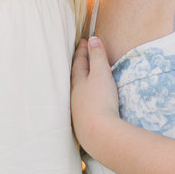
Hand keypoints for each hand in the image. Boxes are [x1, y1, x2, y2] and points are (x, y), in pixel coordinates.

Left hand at [70, 37, 121, 151]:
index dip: (83, 51)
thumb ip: (98, 57)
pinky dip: (84, 98)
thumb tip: (93, 40)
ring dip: (80, 82)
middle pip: (75, 76)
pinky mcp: (82, 123)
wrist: (98, 133)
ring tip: (84, 77)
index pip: (79, 62)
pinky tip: (87, 103)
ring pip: (76, 91)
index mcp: (77, 81)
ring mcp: (76, 110)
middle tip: (82, 55)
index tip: (85, 41)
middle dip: (79, 65)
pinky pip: (81, 105)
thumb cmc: (100, 100)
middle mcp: (73, 95)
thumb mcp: (101, 74)